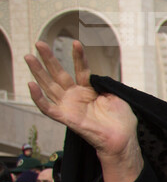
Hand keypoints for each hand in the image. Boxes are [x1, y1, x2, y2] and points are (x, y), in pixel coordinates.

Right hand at [26, 40, 141, 181]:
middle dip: (49, 58)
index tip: (76, 42)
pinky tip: (31, 85)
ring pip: (49, 86)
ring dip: (38, 72)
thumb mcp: (116, 96)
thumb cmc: (122, 120)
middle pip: (58, 74)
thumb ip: (104, 83)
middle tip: (39, 43)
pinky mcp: (66, 117)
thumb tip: (95, 73)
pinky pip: (48, 108)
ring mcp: (70, 106)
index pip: (80, 69)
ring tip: (29, 56)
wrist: (123, 139)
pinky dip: (39, 98)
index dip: (78, 57)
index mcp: (89, 90)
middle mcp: (76, 96)